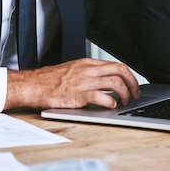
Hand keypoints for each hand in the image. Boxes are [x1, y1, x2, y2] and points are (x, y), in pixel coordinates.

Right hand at [4, 58, 140, 109]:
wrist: (34, 85)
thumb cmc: (51, 80)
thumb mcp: (73, 70)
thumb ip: (88, 73)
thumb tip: (104, 80)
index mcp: (88, 64)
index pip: (116, 65)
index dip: (129, 76)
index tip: (133, 85)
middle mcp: (88, 70)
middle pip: (120, 71)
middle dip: (133, 83)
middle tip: (135, 94)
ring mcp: (84, 82)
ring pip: (115, 83)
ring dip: (125, 94)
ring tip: (124, 102)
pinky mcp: (79, 95)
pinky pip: (101, 97)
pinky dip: (110, 102)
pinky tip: (111, 106)